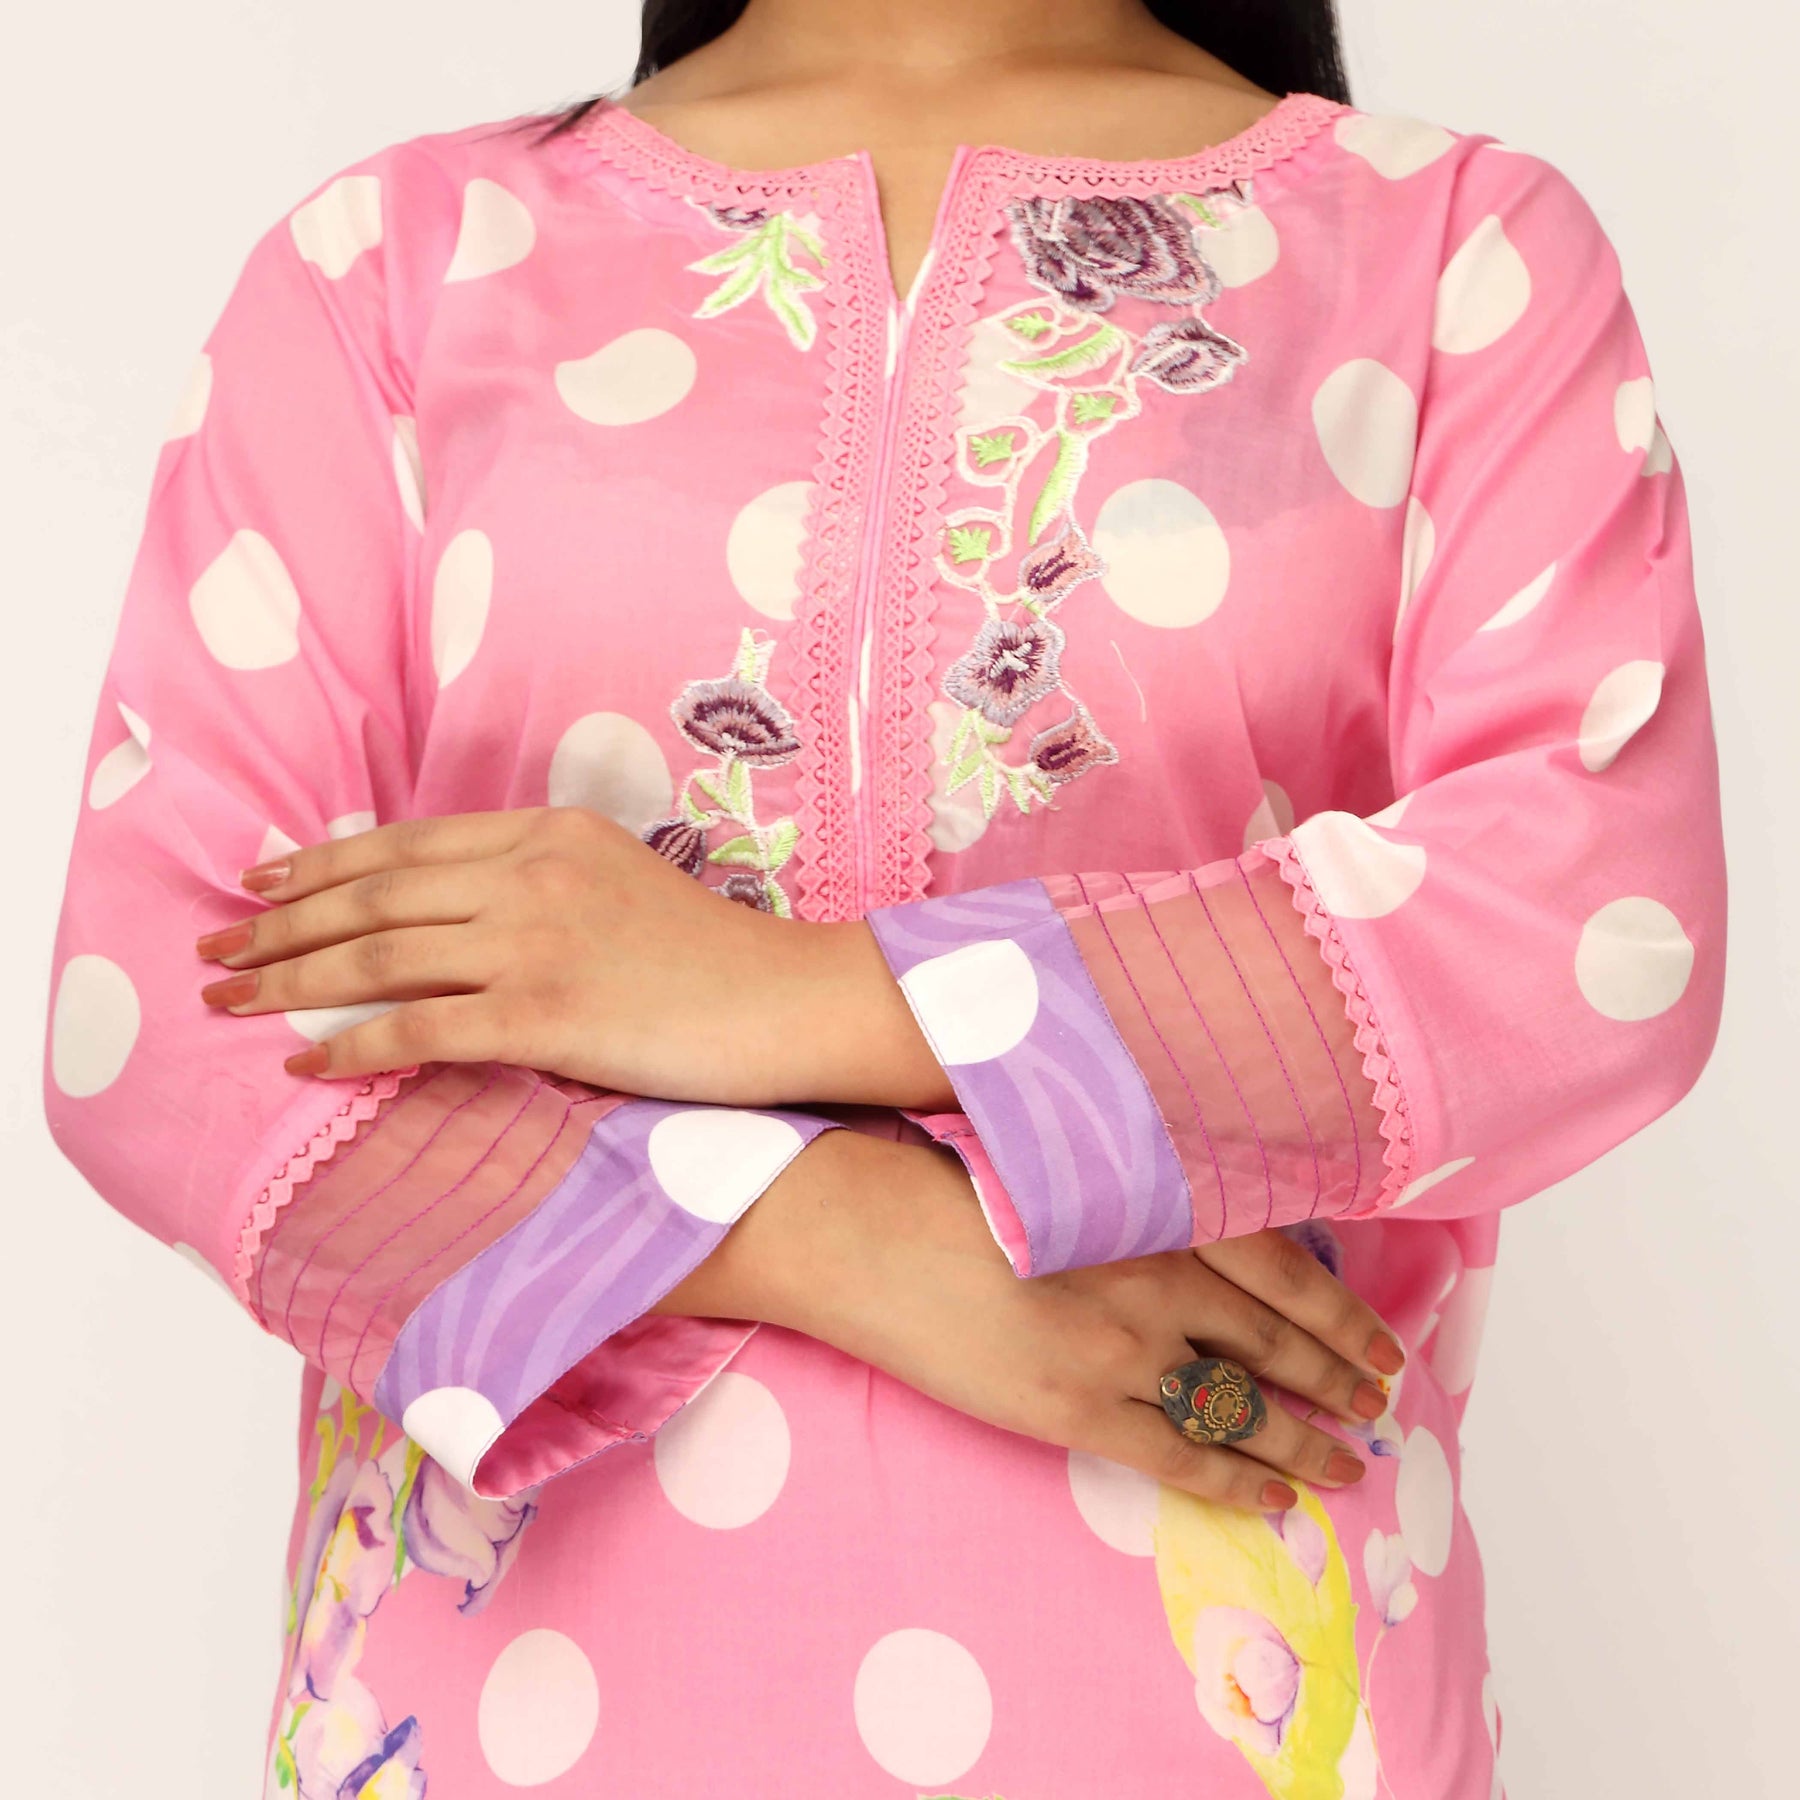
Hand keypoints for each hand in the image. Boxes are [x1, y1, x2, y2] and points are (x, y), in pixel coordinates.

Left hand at [193, 807, 952, 1108]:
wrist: (788, 1001)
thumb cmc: (715, 957)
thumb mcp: (623, 884)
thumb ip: (539, 883)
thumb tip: (456, 916)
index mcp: (549, 832)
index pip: (406, 845)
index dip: (321, 865)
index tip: (261, 882)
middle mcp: (531, 874)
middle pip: (374, 896)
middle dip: (280, 925)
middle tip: (214, 950)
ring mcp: (535, 940)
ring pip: (379, 957)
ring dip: (289, 982)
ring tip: (229, 1003)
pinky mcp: (544, 1013)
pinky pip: (418, 1030)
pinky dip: (350, 1048)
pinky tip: (303, 1065)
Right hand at [658, 1128, 1403, 1511]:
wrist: (866, 1230)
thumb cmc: (950, 1176)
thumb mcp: (1067, 1162)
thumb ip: (1143, 1193)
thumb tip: (1203, 1218)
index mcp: (1160, 1211)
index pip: (1287, 1272)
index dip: (1344, 1315)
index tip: (1380, 1342)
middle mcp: (1159, 1280)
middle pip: (1277, 1342)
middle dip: (1338, 1378)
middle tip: (1380, 1404)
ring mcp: (1122, 1348)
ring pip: (1243, 1406)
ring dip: (1304, 1438)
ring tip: (1349, 1462)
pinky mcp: (1074, 1407)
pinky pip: (1179, 1456)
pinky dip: (1237, 1480)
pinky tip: (1276, 1497)